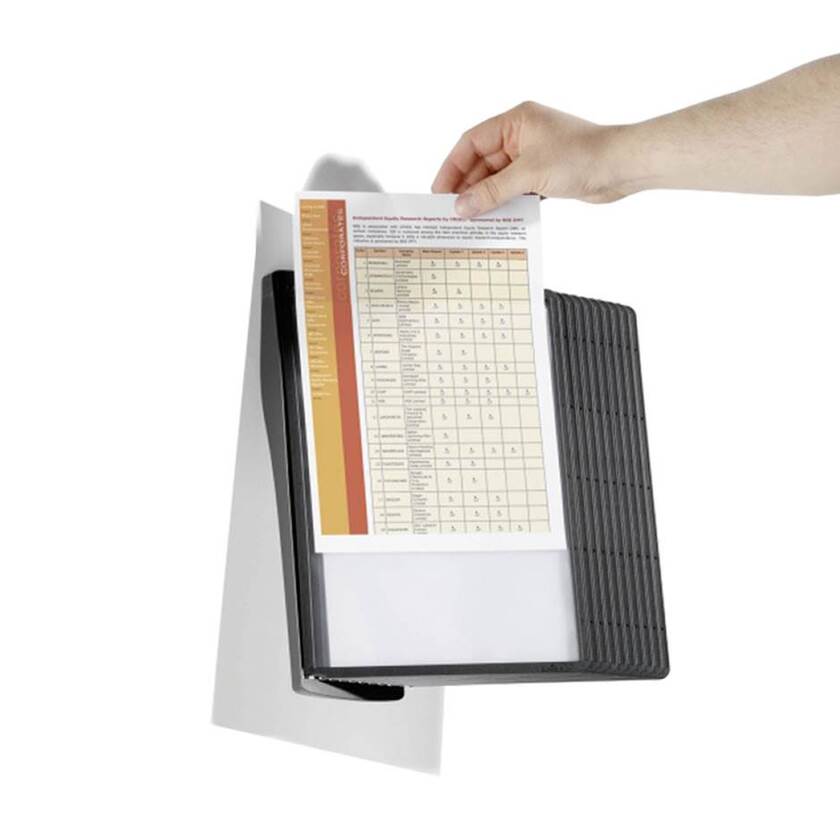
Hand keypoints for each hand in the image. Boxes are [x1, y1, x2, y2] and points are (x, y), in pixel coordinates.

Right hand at [431, 101, 628, 216]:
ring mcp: (533, 156)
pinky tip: (494, 220)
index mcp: (515, 121)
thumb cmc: (583, 156)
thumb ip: (492, 192)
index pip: (471, 142)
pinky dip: (504, 204)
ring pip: (498, 180)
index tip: (439, 192)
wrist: (622, 167)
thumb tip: (462, 206)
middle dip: (467, 188)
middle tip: (451, 212)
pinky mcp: (544, 175)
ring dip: (485, 198)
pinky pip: (514, 190)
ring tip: (469, 220)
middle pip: (482, 163)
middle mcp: (522, 136)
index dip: (451, 167)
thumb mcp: (529, 174)